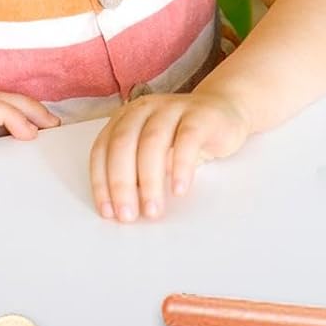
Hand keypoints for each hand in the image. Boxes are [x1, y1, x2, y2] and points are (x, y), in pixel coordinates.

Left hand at [88, 89, 250, 220]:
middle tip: (128, 215)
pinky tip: (179, 190)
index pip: (103, 150)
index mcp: (125, 119)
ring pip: (153, 143)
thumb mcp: (155, 155)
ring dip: (149, 180)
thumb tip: (124, 206)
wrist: (224, 111)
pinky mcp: (200, 117)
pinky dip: (181, 166)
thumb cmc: (184, 139)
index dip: (101, 183)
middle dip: (122, 184)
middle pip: (123, 145)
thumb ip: (137, 173)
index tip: (108, 212)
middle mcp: (143, 110)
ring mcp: (171, 109)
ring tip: (153, 210)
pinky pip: (187, 140)